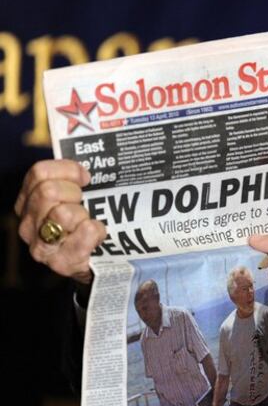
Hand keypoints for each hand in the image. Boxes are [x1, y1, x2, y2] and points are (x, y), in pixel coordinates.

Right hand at [15, 159, 106, 283]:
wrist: (100, 261)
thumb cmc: (87, 222)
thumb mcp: (76, 196)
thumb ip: (75, 176)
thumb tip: (95, 143)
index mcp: (28, 201)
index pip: (39, 173)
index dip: (67, 169)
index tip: (86, 177)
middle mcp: (28, 223)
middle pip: (48, 191)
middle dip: (75, 193)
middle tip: (85, 204)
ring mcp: (41, 245)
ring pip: (63, 213)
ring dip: (84, 215)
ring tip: (88, 223)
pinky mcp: (61, 262)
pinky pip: (85, 233)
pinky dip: (98, 231)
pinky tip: (98, 235)